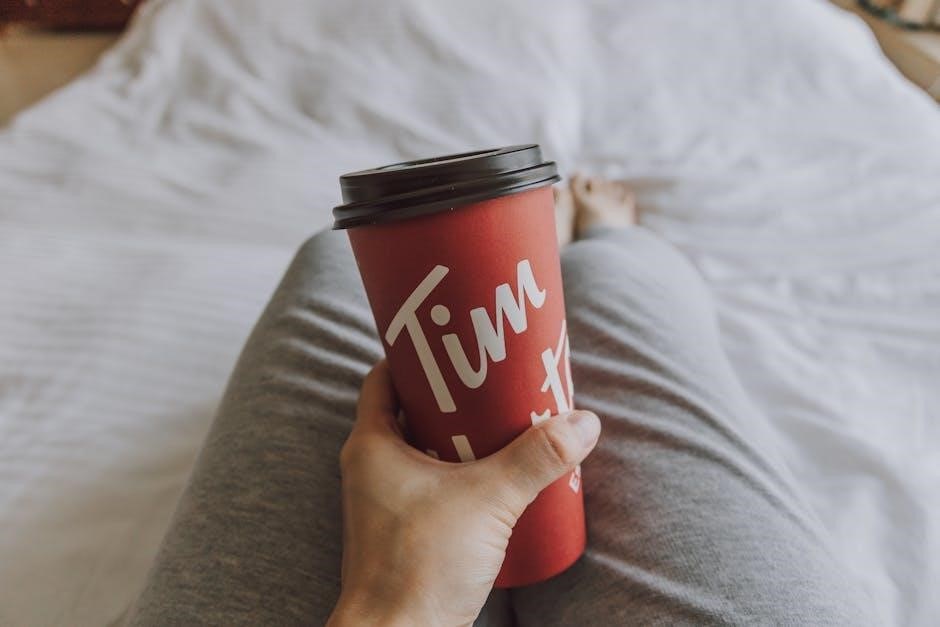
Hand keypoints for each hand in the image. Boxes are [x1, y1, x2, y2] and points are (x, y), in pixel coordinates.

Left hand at [327, 361, 600, 626]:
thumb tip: (583, 422)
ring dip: (460, 436)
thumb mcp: (489, 500)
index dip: (418, 355)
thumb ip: (536, 459)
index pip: (385, 377)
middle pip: (411, 411)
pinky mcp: (405, 531)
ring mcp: (386, 502)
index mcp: (371, 445)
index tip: (457, 342)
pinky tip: (498, 477)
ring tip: (507, 424)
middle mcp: (371, 468)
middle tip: (497, 381)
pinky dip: (460, 472)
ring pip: (424, 450)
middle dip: (454, 395)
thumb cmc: (420, 567)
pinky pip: (433, 484)